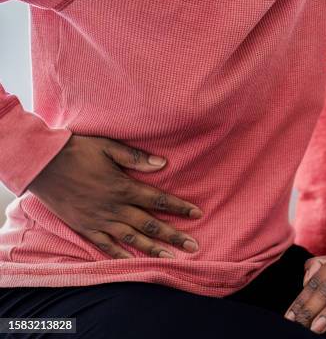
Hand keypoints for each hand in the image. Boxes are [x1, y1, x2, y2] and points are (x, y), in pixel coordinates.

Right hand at [29, 135, 201, 258]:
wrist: (43, 165)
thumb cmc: (78, 151)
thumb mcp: (109, 148)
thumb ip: (136, 158)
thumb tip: (163, 164)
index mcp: (123, 188)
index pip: (158, 200)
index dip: (179, 207)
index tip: (197, 213)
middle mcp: (114, 208)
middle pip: (150, 224)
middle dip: (173, 235)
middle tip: (193, 246)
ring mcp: (99, 220)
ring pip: (132, 239)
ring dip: (153, 248)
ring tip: (171, 258)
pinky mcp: (85, 227)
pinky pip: (105, 245)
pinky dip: (119, 255)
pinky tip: (133, 262)